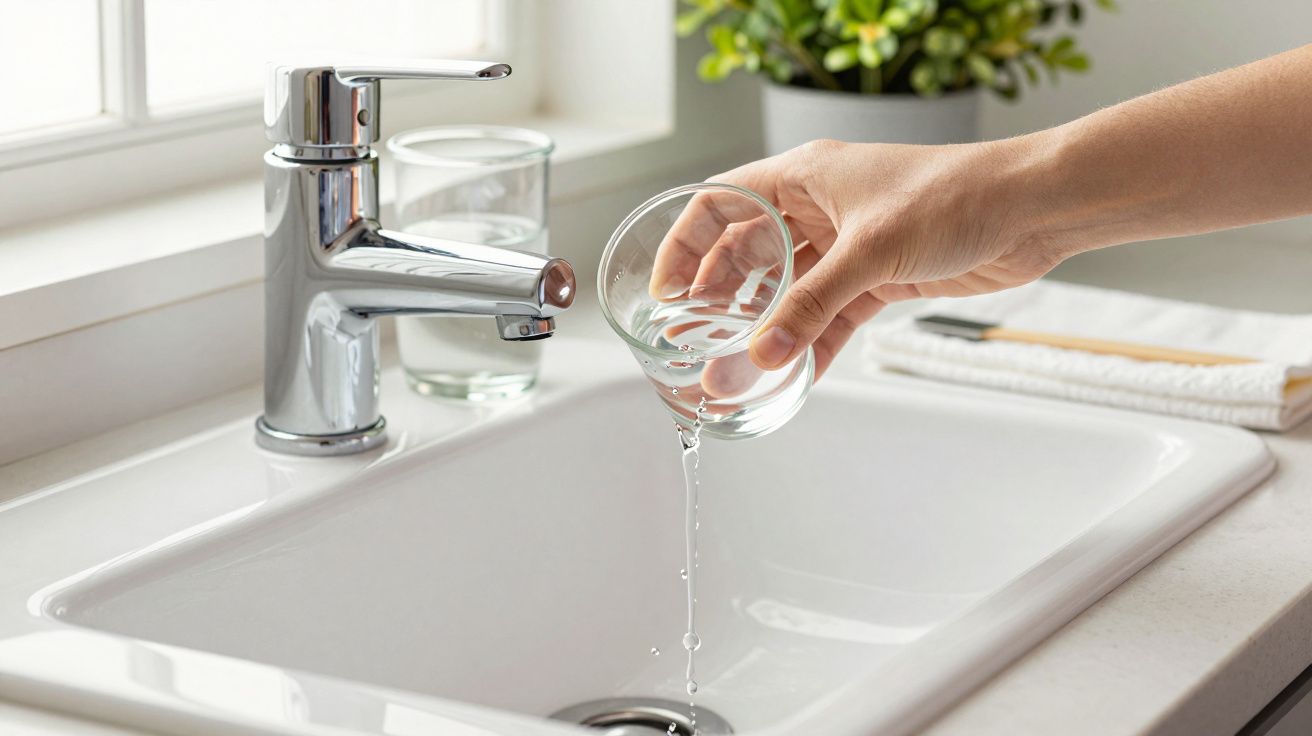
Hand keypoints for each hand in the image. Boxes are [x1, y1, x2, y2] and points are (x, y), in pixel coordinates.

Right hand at [653, 138, 1065, 377]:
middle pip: (746, 258)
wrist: (1031, 209)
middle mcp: (816, 210)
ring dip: (763, 333)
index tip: (667, 295)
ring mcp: (845, 246)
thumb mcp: (871, 250)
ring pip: (787, 294)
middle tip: (695, 349)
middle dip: (719, 304)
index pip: (719, 206)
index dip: (685, 248)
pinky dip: (809, 346)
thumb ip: (812, 306)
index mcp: (801, 178)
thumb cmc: (956, 195)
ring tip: (735, 375)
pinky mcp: (877, 278)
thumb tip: (763, 353)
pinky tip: (791, 377)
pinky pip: (828, 317)